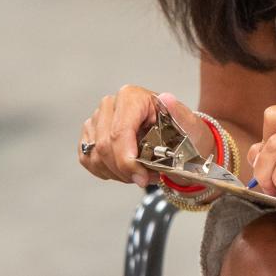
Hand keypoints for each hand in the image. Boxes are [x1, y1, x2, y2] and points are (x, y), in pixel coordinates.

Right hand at [78, 87, 212, 186]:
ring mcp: (97, 119)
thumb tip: (167, 98)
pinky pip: (88, 159)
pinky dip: (105, 172)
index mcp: (131, 97)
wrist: (175, 137)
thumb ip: (178, 112)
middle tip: (145, 179)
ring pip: (96, 155)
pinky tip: (124, 171)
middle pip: (105, 146)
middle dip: (124, 170)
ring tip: (140, 173)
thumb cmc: (181, 131)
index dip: (127, 161)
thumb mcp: (187, 123)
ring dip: (117, 173)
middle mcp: (110, 104)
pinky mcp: (90, 134)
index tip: (142, 178)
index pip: (120, 132)